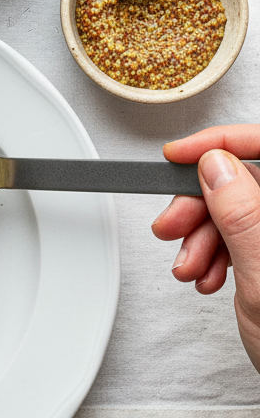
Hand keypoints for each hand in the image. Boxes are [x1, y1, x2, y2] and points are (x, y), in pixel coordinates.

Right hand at [152, 125, 259, 372]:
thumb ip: (242, 214)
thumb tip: (216, 165)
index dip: (221, 142)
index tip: (179, 156)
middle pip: (244, 180)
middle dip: (200, 203)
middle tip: (173, 224)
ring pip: (237, 210)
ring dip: (202, 235)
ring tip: (191, 266)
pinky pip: (240, 236)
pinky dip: (215, 253)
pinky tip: (209, 275)